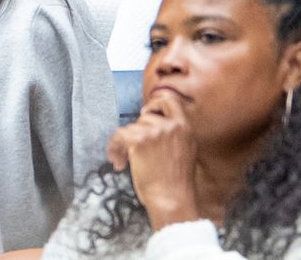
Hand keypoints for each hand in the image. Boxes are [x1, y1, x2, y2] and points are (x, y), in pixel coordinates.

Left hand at [107, 93, 199, 229]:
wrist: (172, 199)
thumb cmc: (177, 183)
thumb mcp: (186, 152)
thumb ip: (175, 135)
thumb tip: (155, 125)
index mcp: (185, 128)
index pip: (169, 101)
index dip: (154, 104)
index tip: (145, 113)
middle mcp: (171, 126)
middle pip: (145, 117)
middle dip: (136, 133)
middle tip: (132, 149)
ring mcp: (155, 131)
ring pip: (131, 127)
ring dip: (124, 144)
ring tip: (124, 161)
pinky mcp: (139, 140)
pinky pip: (119, 135)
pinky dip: (114, 148)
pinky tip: (117, 162)